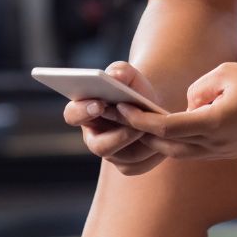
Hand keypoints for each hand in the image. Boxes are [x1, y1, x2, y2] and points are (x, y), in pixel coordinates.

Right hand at [63, 61, 165, 175]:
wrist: (152, 104)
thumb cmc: (133, 87)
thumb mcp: (127, 74)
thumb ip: (119, 71)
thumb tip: (115, 76)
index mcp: (85, 112)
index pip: (73, 115)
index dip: (83, 111)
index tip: (99, 104)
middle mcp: (94, 137)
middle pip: (99, 146)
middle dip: (118, 136)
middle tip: (135, 124)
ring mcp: (111, 154)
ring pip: (124, 157)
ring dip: (142, 143)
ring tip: (156, 128)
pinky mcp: (129, 165)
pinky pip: (139, 165)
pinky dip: (153, 153)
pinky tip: (163, 140)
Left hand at [115, 62, 236, 160]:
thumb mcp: (226, 72)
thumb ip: (198, 88)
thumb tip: (187, 104)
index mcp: (213, 123)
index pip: (165, 127)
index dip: (140, 120)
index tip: (122, 109)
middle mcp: (216, 144)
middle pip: (168, 144)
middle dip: (144, 132)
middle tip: (123, 117)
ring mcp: (225, 152)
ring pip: (182, 151)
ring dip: (162, 139)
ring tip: (143, 122)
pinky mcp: (232, 152)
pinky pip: (198, 150)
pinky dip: (182, 141)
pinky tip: (174, 127)